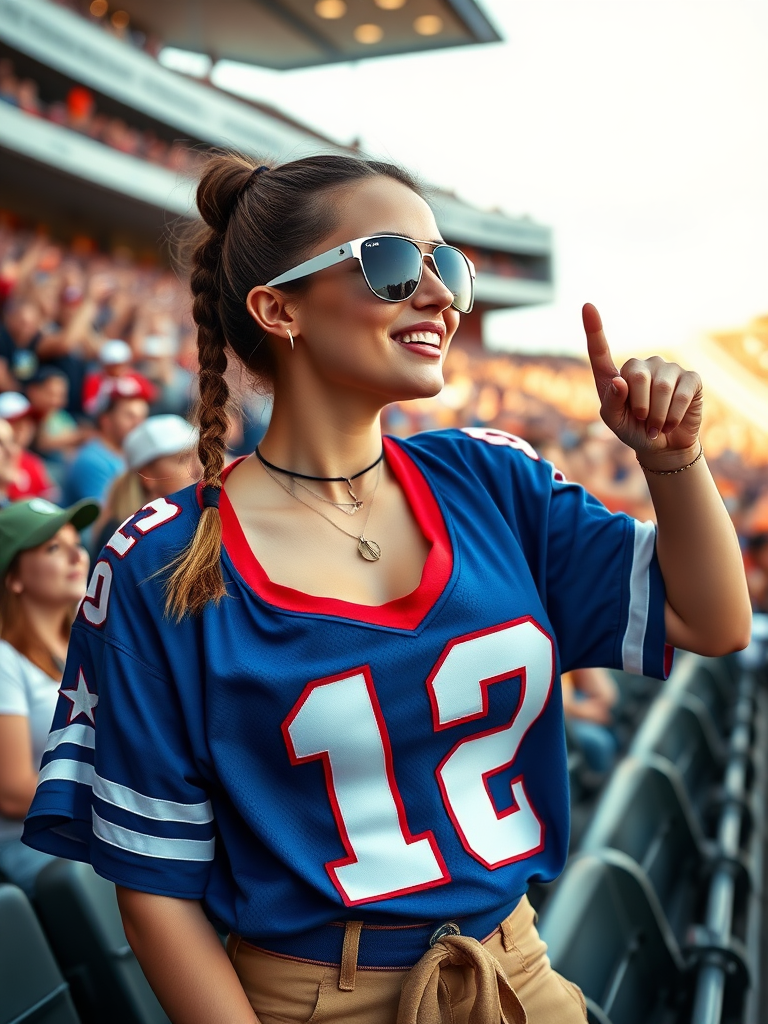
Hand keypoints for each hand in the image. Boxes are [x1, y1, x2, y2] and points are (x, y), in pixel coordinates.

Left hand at [583, 303, 702, 462]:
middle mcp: (642, 365)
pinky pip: (681, 394)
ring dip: (657, 415)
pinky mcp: (690, 378)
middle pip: (637, 375)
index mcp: (616, 375)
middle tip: (643, 421)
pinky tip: (671, 422)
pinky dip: (673, 414)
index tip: (587, 306)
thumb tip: (621, 382)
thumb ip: (612, 403)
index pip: (600, 350)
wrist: (664, 446)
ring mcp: (667, 368)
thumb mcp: (615, 422)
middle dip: (640, 405)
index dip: (594, 329)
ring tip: (656, 426)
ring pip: (661, 388)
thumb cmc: (634, 430)